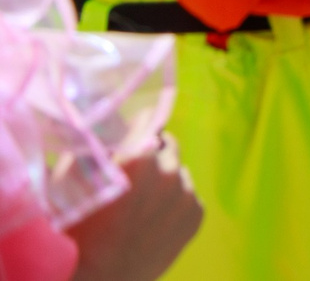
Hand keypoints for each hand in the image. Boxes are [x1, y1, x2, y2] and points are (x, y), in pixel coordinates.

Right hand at [66, 133, 200, 280]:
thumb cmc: (73, 233)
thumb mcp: (69, 183)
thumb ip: (91, 147)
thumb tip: (105, 124)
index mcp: (139, 159)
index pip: (147, 120)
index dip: (135, 127)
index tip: (128, 133)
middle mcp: (169, 172)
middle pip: (166, 145)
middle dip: (150, 153)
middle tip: (131, 176)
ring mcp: (186, 195)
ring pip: (178, 171)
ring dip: (163, 179)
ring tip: (139, 204)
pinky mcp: (196, 215)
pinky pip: (187, 195)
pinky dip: (173, 201)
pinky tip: (150, 219)